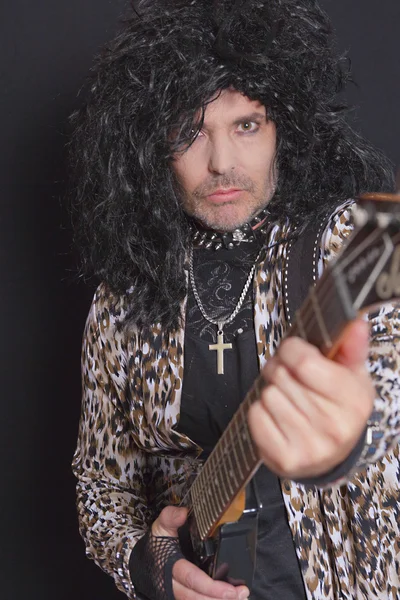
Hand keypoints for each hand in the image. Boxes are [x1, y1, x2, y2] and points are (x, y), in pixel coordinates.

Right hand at [152, 506, 249, 599]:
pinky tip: (230, 599)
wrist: (144, 560)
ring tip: (241, 597)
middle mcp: (174, 585)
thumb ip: (170, 518)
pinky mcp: (182, 595)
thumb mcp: (161, 527)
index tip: (229, 590)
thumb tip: (183, 513)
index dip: (210, 587)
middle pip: (197, 597)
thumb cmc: (156, 543)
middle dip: (219, 599)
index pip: (191, 579)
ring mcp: (177, 593)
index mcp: (170, 567)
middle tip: (242, 593)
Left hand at [247, 319, 374, 478]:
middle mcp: (333, 426)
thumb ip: (351, 347)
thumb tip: (355, 323)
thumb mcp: (352, 376)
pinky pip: (256, 416)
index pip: (303, 361)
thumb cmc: (339, 409)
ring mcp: (309, 446)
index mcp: (353, 401)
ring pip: (268, 394)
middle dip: (280, 370)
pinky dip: (261, 412)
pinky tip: (278, 418)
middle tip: (290, 377)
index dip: (291, 349)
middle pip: (282, 376)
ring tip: (288, 399)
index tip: (293, 352)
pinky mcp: (285, 458)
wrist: (333, 455)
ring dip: (272, 392)